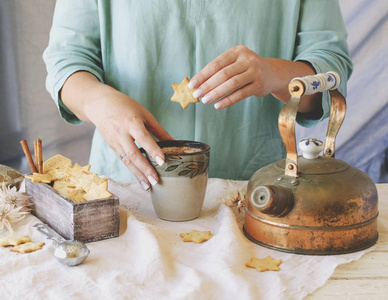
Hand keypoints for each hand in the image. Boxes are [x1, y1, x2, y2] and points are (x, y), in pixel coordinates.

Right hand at [61, 72, 172, 189]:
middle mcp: (121, 133)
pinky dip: (132, 170)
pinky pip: (123, 160)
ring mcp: (115, 141)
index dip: (153, 150)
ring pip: (127, 161)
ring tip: (148, 185)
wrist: (99, 104)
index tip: (162, 161)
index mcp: (131, 121)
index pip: (143, 138)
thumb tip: (175, 142)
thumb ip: (158, 129)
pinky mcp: (112, 147)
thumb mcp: (144, 114)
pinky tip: (140, 179)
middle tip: (156, 181)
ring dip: (138, 174)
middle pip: (133, 153)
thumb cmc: (125, 106)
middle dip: (145, 169)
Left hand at [188, 45, 277, 108]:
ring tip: (205, 100)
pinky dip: (227, 100)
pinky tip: (217, 105)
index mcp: (238, 51)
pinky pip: (240, 94)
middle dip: (207, 85)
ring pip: (231, 84)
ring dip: (216, 93)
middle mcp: (248, 59)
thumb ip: (219, 70)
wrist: (272, 74)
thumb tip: (198, 83)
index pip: (216, 64)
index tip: (192, 84)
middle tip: (197, 94)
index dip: (203, 75)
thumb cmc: (246, 69)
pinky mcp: (259, 85)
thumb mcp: (235, 63)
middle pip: (223, 74)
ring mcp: (255, 72)